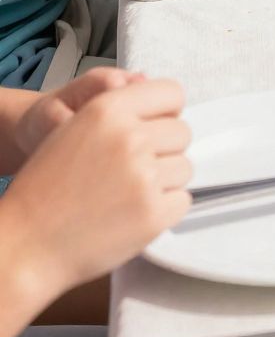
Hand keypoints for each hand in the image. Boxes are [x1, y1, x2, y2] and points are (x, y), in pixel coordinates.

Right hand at [1, 78, 190, 305]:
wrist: (28, 243)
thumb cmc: (46, 190)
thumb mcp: (74, 129)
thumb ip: (119, 114)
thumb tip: (166, 113)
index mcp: (108, 110)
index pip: (171, 93)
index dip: (166, 112)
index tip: (158, 126)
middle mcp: (130, 138)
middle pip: (182, 132)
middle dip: (165, 149)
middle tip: (136, 169)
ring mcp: (144, 177)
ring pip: (185, 167)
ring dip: (165, 180)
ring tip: (130, 193)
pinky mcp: (153, 214)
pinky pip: (183, 200)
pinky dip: (165, 208)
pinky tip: (134, 212)